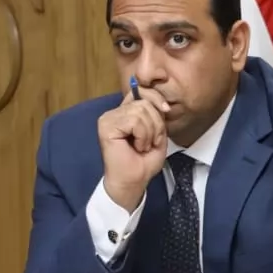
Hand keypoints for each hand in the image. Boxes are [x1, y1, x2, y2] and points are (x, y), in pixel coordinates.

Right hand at [98, 87, 171, 209]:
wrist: (133, 181)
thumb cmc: (143, 162)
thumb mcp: (157, 133)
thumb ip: (157, 114)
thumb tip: (160, 102)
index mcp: (125, 112)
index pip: (141, 91)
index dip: (156, 98)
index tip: (166, 110)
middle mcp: (114, 112)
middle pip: (144, 101)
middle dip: (156, 123)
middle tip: (150, 142)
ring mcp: (108, 118)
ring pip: (141, 111)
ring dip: (150, 132)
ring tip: (143, 146)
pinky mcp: (106, 126)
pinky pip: (134, 121)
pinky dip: (142, 135)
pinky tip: (137, 147)